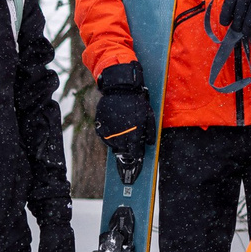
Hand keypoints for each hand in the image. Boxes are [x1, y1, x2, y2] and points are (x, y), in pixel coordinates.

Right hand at [94, 63, 152, 178]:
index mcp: (133, 135)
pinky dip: (109, 138)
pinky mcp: (100, 126)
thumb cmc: (137, 103)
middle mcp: (120, 135)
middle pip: (122, 151)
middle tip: (129, 154)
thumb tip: (150, 145)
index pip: (134, 153)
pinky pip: (104, 137)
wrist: (120, 89)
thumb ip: (150, 133)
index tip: (136, 162)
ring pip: (113, 145)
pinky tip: (115, 133)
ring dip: (118, 145)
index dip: (135, 157)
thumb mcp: (149, 116)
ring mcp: (108, 131)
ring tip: (123, 140)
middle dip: (127, 153)